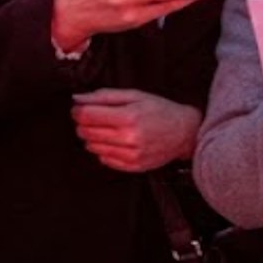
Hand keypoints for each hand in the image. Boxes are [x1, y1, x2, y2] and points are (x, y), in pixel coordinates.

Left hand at [71, 88, 201, 172]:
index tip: (80, 108)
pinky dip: (105, 150)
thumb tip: (78, 98)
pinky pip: (104, 159)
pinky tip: (117, 141)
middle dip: (84, 123)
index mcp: (129, 116)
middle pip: (86, 132)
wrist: (185, 132)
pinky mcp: (132, 166)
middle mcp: (128, 138)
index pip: (86, 116)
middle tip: (95, 117)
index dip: (78, 110)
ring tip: (109, 129)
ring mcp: (130, 155)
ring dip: (94, 137)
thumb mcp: (135, 95)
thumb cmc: (161, 110)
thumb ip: (105, 96)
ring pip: (92, 147)